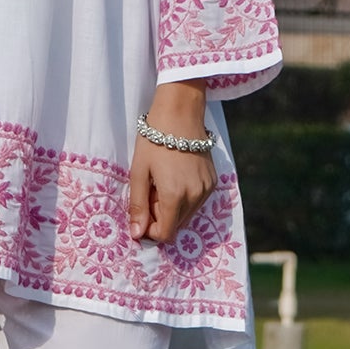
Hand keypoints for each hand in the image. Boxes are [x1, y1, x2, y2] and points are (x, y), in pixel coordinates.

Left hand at [128, 81, 215, 245]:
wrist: (180, 113)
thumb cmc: (153, 141)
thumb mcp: (138, 172)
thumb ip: (138, 206)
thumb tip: (136, 234)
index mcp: (174, 196)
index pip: (165, 233)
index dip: (150, 230)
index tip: (142, 213)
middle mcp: (195, 196)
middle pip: (176, 225)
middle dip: (161, 217)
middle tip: (151, 191)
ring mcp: (206, 189)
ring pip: (187, 215)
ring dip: (173, 207)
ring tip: (163, 182)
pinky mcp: (213, 181)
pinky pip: (197, 201)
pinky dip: (185, 197)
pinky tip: (177, 176)